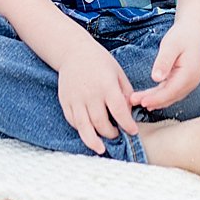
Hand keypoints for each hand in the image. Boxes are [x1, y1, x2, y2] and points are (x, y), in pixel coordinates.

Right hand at [55, 38, 138, 153]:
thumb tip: (129, 112)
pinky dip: (81, 130)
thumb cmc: (100, 62)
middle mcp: (90, 94)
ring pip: (84, 127)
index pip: (119, 111)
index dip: (127, 125)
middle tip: (117, 134)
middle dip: (111, 133)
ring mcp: (76, 99)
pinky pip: (73, 121)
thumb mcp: (118, 72)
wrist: (73, 52)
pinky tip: (89, 132)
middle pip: (101, 123)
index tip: (133, 131)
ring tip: (101, 148)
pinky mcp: (65, 102)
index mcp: (107, 86)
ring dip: (94, 141)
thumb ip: (126, 92)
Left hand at [130, 21, 199, 111]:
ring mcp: (189, 83)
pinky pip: (171, 91)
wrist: (195, 31)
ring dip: (154, 100)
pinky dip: (159, 95)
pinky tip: (148, 98)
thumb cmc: (183, 35)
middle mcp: (191, 82)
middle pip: (169, 96)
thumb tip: (156, 78)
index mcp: (189, 74)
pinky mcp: (185, 81)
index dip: (156, 98)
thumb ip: (164, 61)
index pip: (171, 91)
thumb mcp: (171, 45)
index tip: (141, 101)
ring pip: (170, 96)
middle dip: (151, 101)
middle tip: (132, 101)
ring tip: (136, 100)